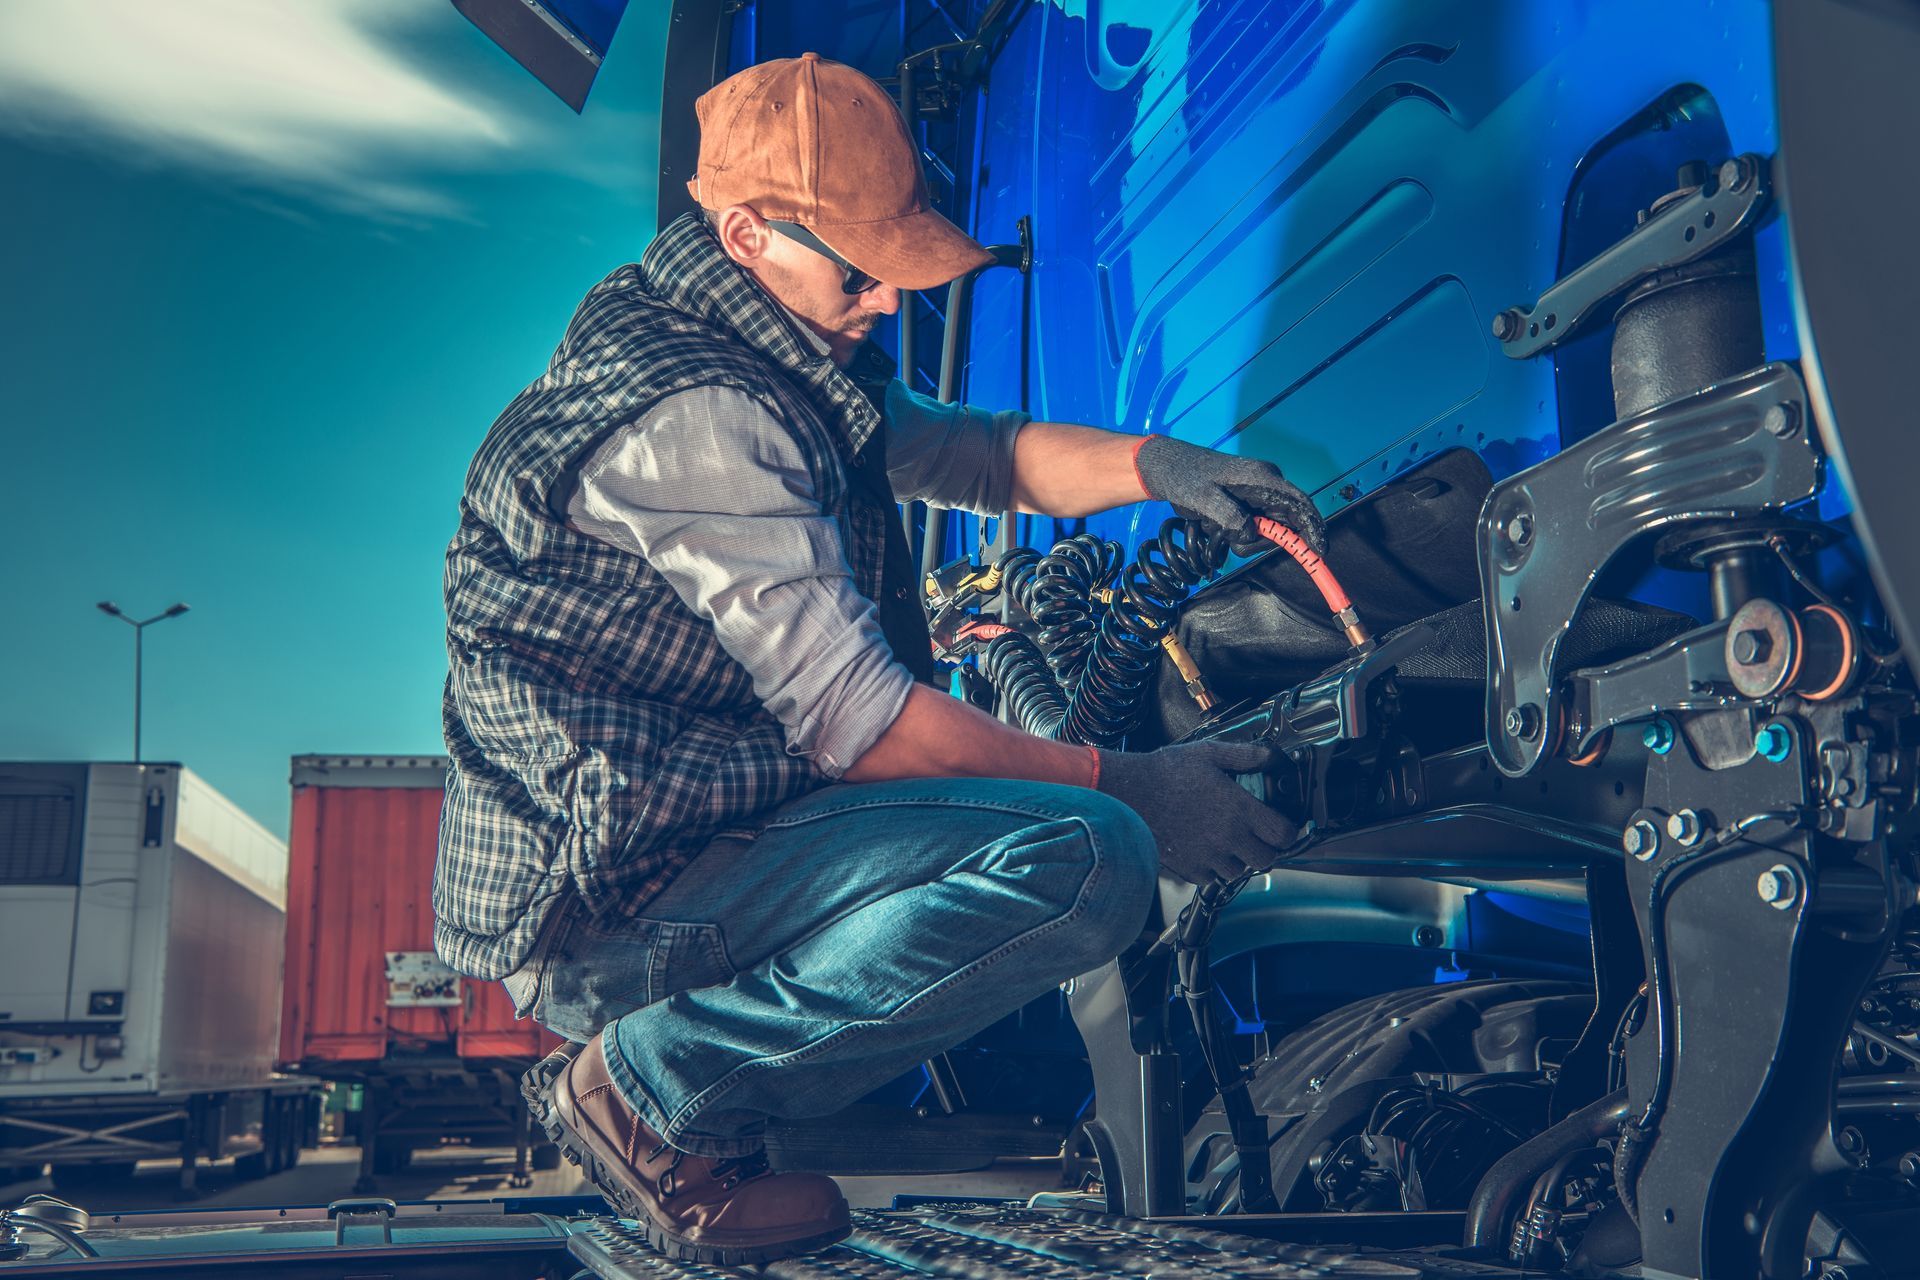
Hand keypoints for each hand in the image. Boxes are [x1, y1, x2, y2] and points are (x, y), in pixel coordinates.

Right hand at [1095, 741, 1296, 884]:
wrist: (1129, 793)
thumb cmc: (1165, 772)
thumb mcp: (1209, 754)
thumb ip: (1245, 755)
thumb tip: (1270, 756)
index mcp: (1238, 810)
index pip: (1283, 835)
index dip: (1287, 831)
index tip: (1281, 825)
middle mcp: (1228, 838)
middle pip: (1267, 859)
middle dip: (1266, 848)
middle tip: (1256, 835)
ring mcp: (1208, 856)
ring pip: (1240, 872)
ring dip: (1239, 859)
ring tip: (1227, 841)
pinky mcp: (1188, 868)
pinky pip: (1211, 878)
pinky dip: (1213, 868)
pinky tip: (1205, 848)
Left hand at [1133, 435, 1326, 555]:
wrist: (1169, 468)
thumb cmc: (1186, 477)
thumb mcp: (1204, 498)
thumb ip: (1229, 516)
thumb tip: (1250, 531)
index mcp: (1262, 478)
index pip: (1301, 505)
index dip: (1314, 528)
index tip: (1319, 551)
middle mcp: (1267, 485)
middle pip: (1285, 524)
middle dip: (1262, 539)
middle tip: (1231, 539)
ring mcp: (1258, 494)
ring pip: (1268, 530)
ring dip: (1245, 538)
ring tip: (1216, 527)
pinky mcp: (1249, 502)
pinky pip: (1255, 527)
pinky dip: (1238, 534)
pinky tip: (1217, 525)